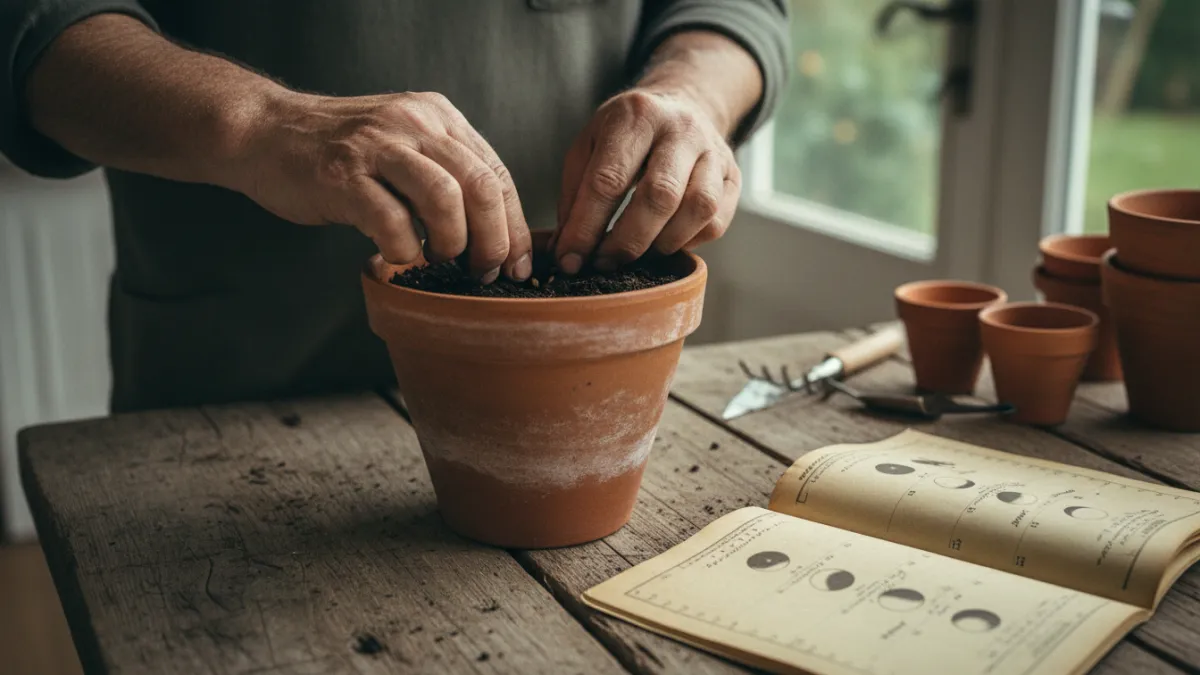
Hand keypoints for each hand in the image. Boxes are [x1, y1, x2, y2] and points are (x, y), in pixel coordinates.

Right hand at [237, 91, 530, 281]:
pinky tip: (396, 255)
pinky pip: (391, 221)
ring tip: (439, 260)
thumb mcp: (403, 143)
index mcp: (438, 117)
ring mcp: (377, 146)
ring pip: (444, 198)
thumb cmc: (339, 152)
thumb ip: (444, 172)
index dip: (515, 226)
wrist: (264, 132)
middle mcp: (414, 123)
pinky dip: (403, 249)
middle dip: (493, 241)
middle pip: (480, 186)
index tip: (517, 265)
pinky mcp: (342, 175)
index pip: (496, 174)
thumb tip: (493, 233)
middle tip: (483, 272)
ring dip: (451, 243)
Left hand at [553, 88, 741, 273]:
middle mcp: (681, 128)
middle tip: (605, 263)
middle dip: (626, 242)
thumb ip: (574, 195)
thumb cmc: (626, 134)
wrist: (683, 105)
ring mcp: (714, 150)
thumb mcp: (589, 145)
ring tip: (638, 253)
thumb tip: (568, 251)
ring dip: (662, 243)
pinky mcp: (733, 175)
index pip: (608, 179)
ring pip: (698, 209)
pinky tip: (665, 241)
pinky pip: (717, 220)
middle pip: (659, 196)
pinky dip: (688, 241)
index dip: (586, 227)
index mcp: (636, 114)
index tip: (570, 259)